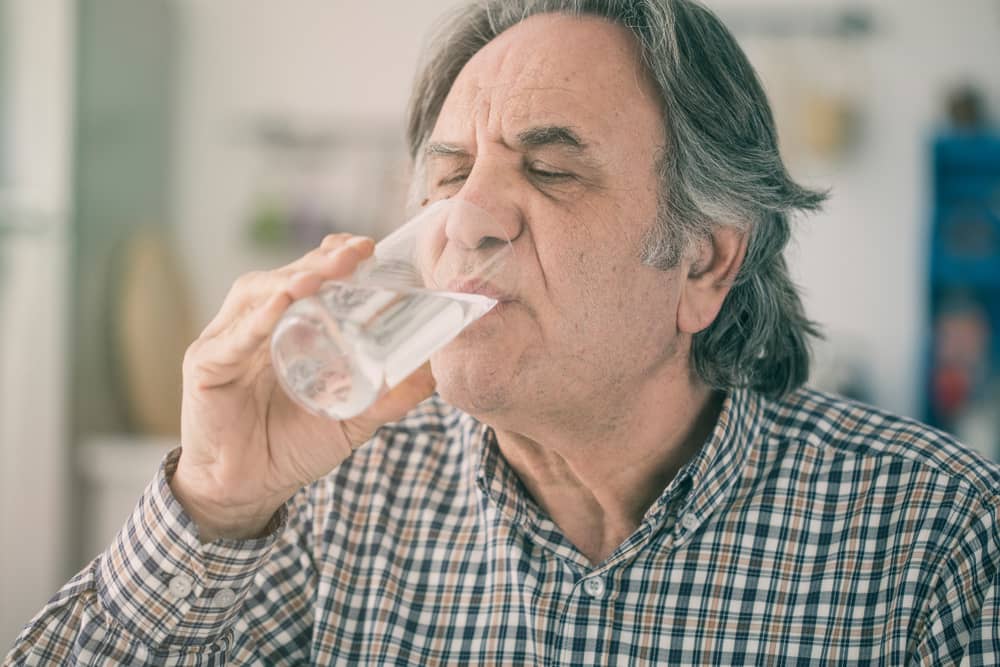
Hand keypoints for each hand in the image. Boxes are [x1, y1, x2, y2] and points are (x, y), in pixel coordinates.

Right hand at [172, 234, 435, 541]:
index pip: (307, 276)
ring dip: (290, 281)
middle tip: (356, 253)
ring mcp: (227, 342)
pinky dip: (255, 321)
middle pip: (286, 278)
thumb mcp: (350, 418)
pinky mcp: (205, 367)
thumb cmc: (291, 446)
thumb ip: (388, 397)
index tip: (366, 248)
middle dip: (321, 262)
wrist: (247, 490)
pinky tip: (280, 306)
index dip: (332, 257)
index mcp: (286, 326)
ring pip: (256, 296)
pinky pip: (233, 339)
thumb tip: (433, 375)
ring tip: (320, 275)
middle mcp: (254, 324)